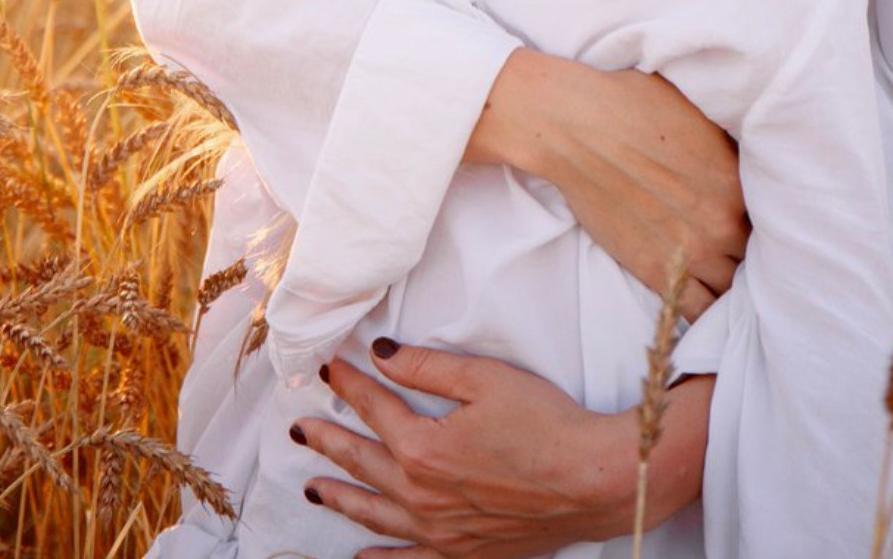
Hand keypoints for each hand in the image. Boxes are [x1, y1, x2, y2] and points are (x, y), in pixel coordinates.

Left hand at [294, 342, 710, 558]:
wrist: (592, 479)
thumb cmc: (544, 423)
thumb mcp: (482, 378)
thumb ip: (423, 368)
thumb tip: (379, 354)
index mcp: (422, 448)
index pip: (374, 407)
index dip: (349, 383)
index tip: (328, 367)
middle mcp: (421, 496)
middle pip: (362, 462)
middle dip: (328, 440)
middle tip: (300, 428)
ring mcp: (440, 531)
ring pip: (375, 513)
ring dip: (340, 497)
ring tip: (312, 486)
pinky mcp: (464, 552)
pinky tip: (362, 558)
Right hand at [469, 54, 747, 319]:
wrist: (576, 127)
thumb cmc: (631, 105)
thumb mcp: (696, 114)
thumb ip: (727, 147)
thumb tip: (744, 155)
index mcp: (737, 182)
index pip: (772, 216)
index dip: (763, 216)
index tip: (750, 214)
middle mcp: (722, 223)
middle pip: (757, 257)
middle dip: (750, 252)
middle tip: (737, 244)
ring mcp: (690, 253)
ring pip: (733, 290)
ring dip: (731, 282)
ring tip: (722, 272)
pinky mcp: (656, 272)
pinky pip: (697, 311)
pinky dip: (706, 312)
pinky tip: (704, 299)